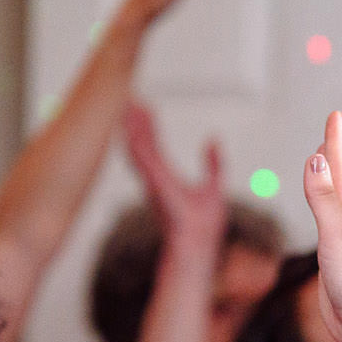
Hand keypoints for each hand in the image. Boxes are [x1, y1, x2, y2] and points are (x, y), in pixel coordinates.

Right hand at [123, 104, 224, 241]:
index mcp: (164, 179)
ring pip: (136, 148)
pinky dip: (136, 143)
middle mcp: (153, 180)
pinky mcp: (156, 187)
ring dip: (131, 126)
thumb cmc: (203, 226)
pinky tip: (131, 127)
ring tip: (127, 103)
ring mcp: (153, 183)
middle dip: (133, 119)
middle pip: (139, 143)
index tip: (145, 106)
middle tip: (128, 95)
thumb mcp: (214, 187)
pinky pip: (142, 160)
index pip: (152, 146)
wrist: (198, 246)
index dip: (148, 126)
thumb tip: (213, 141)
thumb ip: (213, 164)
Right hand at [303, 111, 341, 341]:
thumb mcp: (336, 235)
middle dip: (333, 158)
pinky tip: (327, 225)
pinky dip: (325, 219)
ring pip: (336, 208)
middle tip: (329, 135)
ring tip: (326, 174)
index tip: (335, 115)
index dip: (334, 142)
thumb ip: (324, 198)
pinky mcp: (338, 268)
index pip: (339, 170)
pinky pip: (329, 234)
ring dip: (330, 187)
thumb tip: (316, 160)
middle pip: (340, 184)